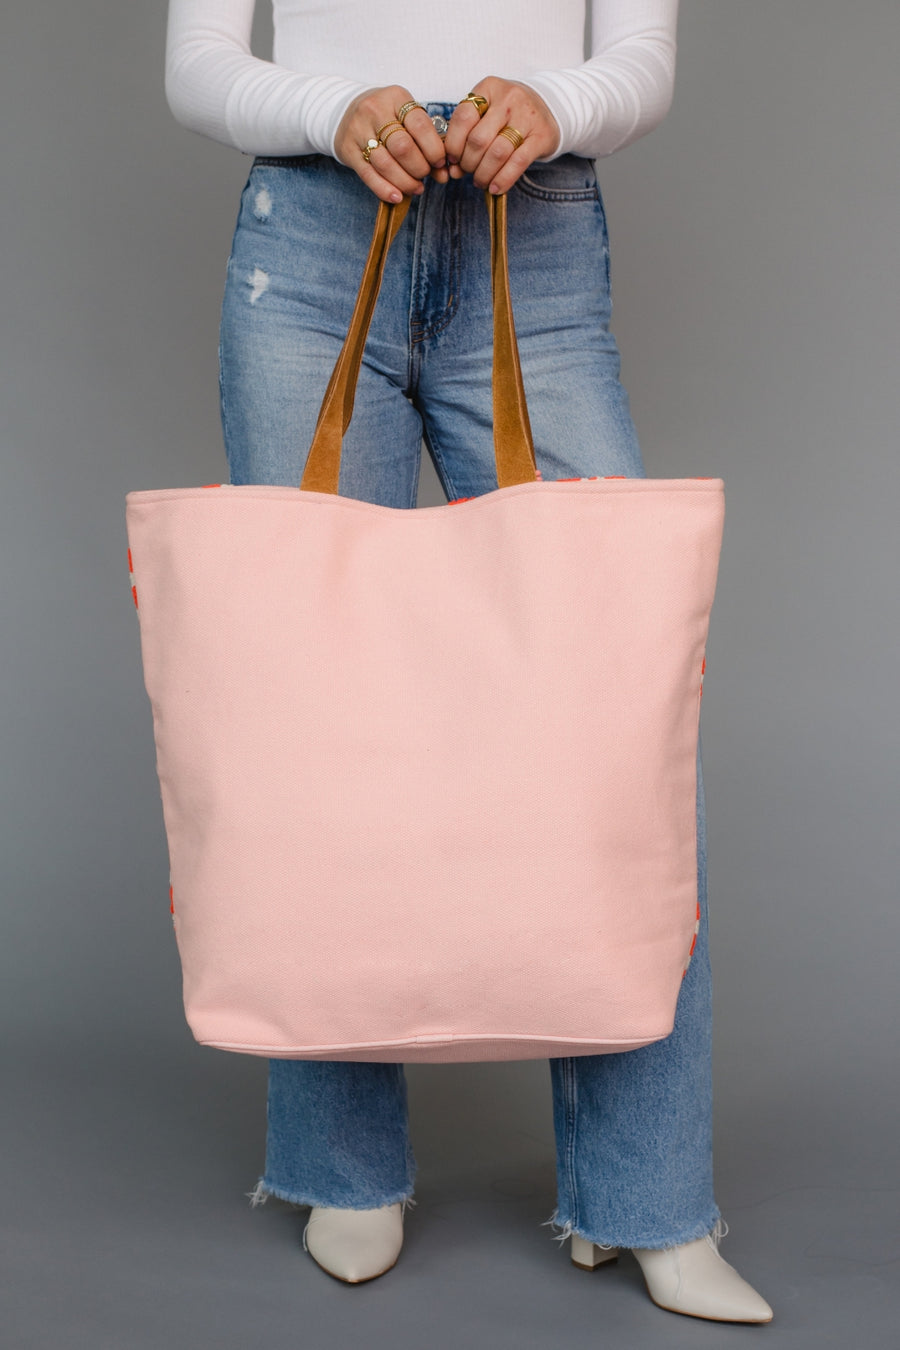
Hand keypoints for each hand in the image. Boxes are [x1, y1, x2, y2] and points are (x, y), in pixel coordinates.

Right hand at [334, 86, 448, 201]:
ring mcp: (359, 130)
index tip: (439, 162)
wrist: (346, 111)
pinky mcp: (348, 150)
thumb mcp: (406, 115)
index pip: (420, 126)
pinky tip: (397, 196)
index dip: (433, 149)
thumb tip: (442, 173)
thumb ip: (425, 139)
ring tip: (415, 188)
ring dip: (405, 182)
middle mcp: (375, 111)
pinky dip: (385, 190)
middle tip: (425, 175)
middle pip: (402, 148)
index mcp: (396, 98)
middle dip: (419, 168)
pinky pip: (368, 175)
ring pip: (385, 164)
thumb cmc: (387, 116)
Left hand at [444, 77, 559, 193]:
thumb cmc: (508, 113)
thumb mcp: (486, 112)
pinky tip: (495, 188)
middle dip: (468, 163)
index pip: (463, 117)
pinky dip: (503, 180)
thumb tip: (453, 170)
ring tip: (480, 181)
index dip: (453, 144)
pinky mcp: (541, 136)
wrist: (547, 106)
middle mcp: (508, 98)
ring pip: (497, 153)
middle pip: (478, 139)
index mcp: (489, 88)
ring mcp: (527, 117)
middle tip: (468, 171)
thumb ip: (466, 135)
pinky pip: (518, 163)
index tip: (453, 159)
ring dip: (483, 174)